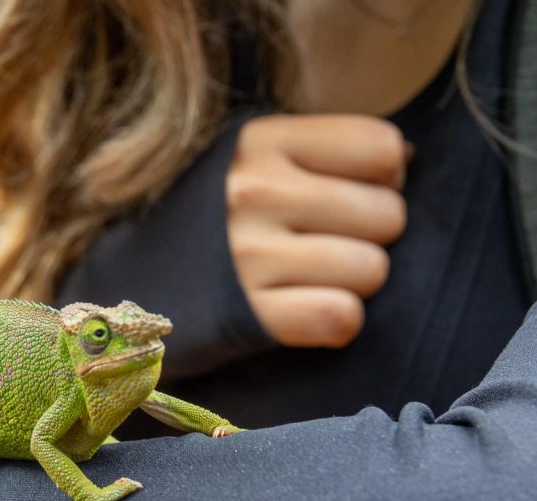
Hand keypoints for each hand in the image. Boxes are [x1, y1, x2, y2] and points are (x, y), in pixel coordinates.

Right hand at [226, 114, 408, 347]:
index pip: (381, 149)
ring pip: (372, 270)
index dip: (382, 176)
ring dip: (354, 281)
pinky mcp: (249, 316)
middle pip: (387, 215)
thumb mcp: (252, 159)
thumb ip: (323, 150)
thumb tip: (407, 161)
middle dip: (370, 235)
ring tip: (313, 277)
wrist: (130, 280)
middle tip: (328, 242)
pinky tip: (308, 311)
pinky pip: (341, 318)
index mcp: (261, 142)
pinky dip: (337, 321)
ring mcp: (248, 257)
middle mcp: (254, 193)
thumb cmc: (212, 217)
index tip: (350, 190)